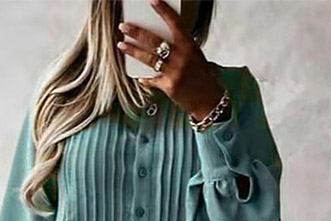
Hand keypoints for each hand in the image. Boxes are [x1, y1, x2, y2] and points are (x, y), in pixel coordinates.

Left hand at [116, 0, 227, 120]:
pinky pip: (152, 79)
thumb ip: (180, 49)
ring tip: (121, 45)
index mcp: (190, 46)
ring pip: (149, 58)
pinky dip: (145, 78)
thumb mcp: (196, 57)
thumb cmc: (203, 78)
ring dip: (132, 51)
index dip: (163, 11)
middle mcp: (182, 57)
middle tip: (124, 27)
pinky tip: (139, 76)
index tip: (152, 1)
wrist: (209, 100)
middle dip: (137, 32)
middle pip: (155, 40)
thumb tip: (160, 41)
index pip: (175, 24)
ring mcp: (175, 72)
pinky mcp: (169, 86)